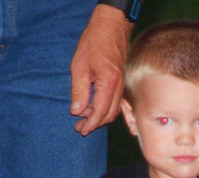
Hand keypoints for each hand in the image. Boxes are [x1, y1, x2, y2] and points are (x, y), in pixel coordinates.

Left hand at [69, 4, 132, 135]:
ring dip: (99, 117)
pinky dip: (105, 109)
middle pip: (109, 114)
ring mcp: (121, 85)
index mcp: (108, 82)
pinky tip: (93, 109)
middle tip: (79, 128)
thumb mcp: (79, 66)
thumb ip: (79, 91)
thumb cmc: (94, 43)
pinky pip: (115, 102)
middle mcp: (118, 86)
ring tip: (83, 119)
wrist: (110, 28)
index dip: (91, 123)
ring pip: (113, 110)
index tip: (81, 130)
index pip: (101, 111)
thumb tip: (77, 111)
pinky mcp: (120, 83)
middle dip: (95, 124)